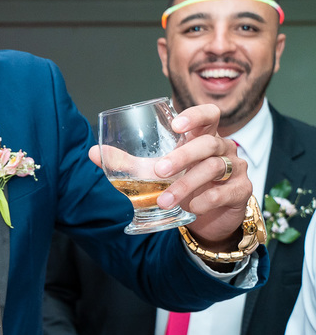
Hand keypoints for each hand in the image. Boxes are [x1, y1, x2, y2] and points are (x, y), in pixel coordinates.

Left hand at [89, 103, 249, 247]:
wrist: (207, 219)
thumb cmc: (181, 185)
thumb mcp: (154, 174)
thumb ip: (127, 163)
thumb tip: (93, 152)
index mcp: (202, 137)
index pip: (209, 115)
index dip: (196, 116)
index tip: (176, 125)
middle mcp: (222, 148)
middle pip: (207, 143)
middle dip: (183, 156)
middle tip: (159, 170)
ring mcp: (236, 168)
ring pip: (215, 167)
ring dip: (187, 183)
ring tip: (165, 200)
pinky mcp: (242, 191)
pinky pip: (227, 191)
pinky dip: (207, 199)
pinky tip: (193, 207)